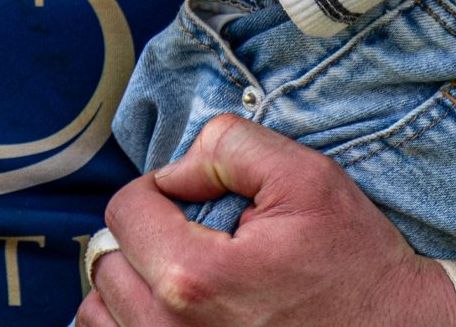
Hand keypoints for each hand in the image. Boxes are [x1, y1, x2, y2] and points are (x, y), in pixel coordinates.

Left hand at [79, 115, 455, 326]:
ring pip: (102, 313)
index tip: (196, 202)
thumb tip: (173, 173)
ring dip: (131, 286)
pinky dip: (136, 322)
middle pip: (107, 264)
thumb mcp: (305, 177)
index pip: (124, 210)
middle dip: (143, 238)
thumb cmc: (353, 263)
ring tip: (183, 278)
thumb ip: (226, 147)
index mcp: (196, 278)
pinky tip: (179, 312)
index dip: (159, 190)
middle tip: (196, 240)